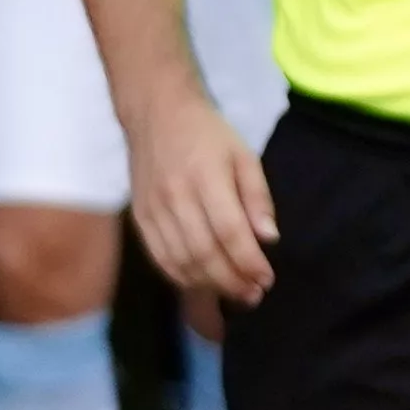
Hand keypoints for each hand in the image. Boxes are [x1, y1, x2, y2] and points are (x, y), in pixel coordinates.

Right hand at [124, 85, 275, 307]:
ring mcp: (153, 209)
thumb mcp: (244, 155)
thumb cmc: (208, 134)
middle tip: (254, 294)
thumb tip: (269, 238)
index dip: (248, 261)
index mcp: (206, 177)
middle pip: (203, 252)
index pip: (229, 231)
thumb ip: (257, 197)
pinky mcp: (140, 217)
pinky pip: (159, 257)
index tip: (267, 279)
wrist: (156, 114)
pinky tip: (202, 284)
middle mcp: (175, 197)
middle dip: (231, 281)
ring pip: (180, 260)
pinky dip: (181, 277)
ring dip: (209, 285)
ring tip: (234, 293)